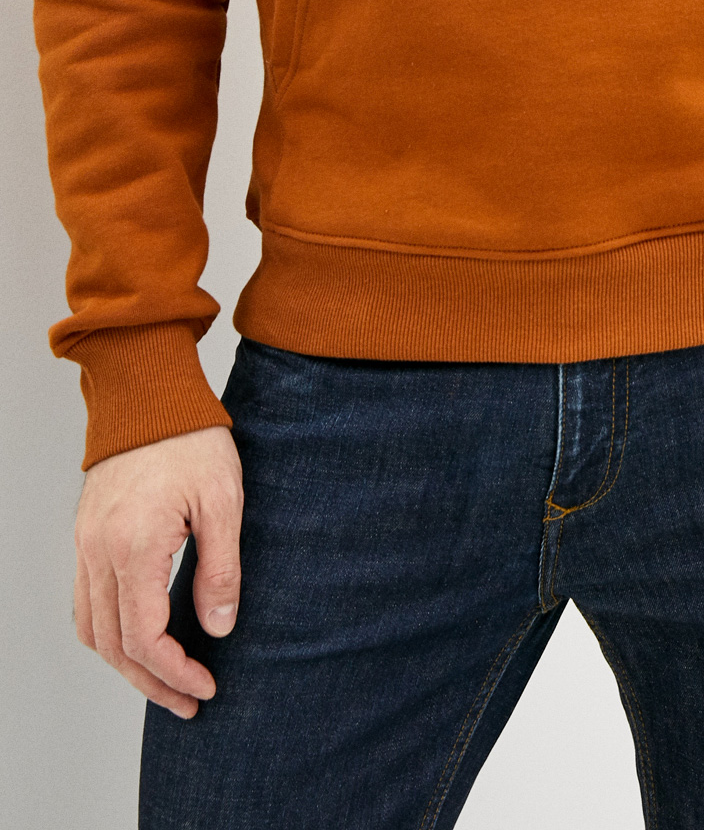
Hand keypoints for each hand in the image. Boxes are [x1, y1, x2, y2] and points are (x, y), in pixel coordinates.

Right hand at [74, 424, 242, 718]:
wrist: (148, 394)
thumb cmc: (192, 439)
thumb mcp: (224, 500)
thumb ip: (220, 569)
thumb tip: (217, 630)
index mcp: (134, 546)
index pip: (144, 637)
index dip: (174, 673)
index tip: (206, 687)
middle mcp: (99, 552)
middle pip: (113, 646)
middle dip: (151, 683)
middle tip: (189, 702)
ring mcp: (86, 545)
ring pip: (92, 630)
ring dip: (125, 665)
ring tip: (165, 681)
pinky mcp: (85, 537)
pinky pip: (86, 602)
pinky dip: (108, 633)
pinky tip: (139, 638)